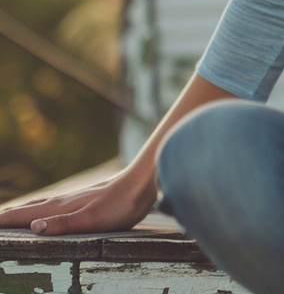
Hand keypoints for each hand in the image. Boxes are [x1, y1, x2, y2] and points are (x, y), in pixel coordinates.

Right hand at [0, 170, 157, 235]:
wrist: (142, 184)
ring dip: (22, 211)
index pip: (23, 216)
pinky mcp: (84, 199)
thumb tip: (31, 227)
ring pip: (40, 204)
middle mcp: (62, 201)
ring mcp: (73, 198)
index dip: (2, 222)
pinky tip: (46, 210)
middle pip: (27, 208)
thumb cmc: (119, 205)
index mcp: (59, 207)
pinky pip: (53, 204)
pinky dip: (39, 208)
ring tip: (10, 216)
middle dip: (7, 216)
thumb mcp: (90, 220)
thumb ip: (62, 224)